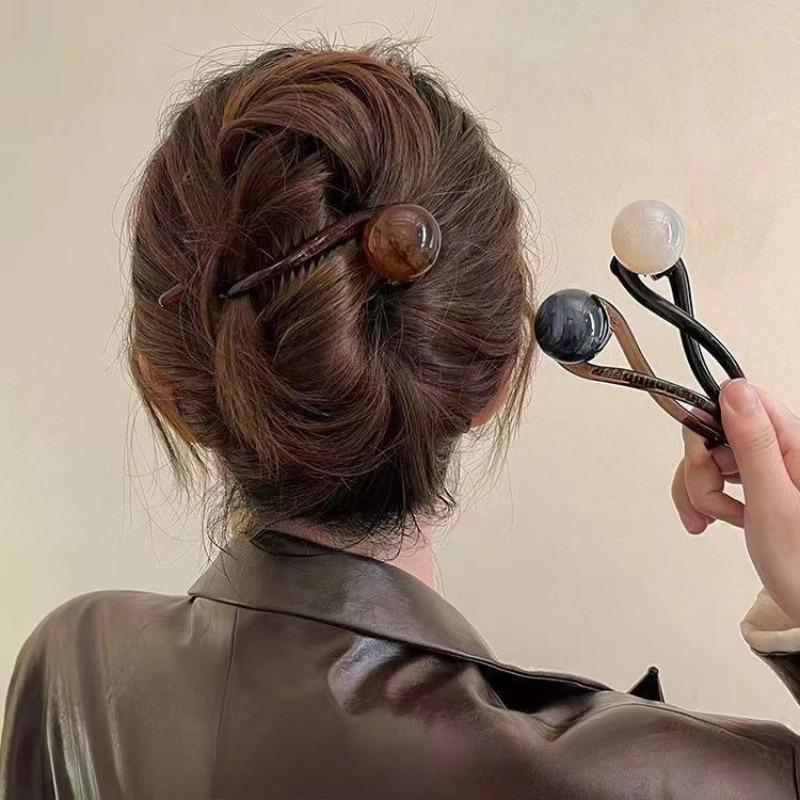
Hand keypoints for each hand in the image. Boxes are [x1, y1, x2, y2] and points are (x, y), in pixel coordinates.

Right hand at [672, 379, 799, 624]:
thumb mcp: (772, 501)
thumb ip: (752, 442)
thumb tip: (734, 389)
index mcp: (794, 443)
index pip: (738, 402)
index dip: (708, 427)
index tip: (703, 462)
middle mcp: (785, 449)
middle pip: (718, 432)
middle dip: (701, 469)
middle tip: (712, 504)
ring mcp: (773, 467)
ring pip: (714, 457)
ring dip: (702, 488)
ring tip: (715, 520)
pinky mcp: (762, 484)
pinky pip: (721, 478)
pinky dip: (710, 498)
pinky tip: (718, 519)